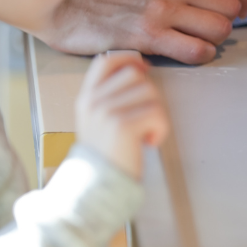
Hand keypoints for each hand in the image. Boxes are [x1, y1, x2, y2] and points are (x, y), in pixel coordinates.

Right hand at [36, 0, 246, 63]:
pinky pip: (197, 51)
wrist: (61, 1)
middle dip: (227, 20)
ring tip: (197, 39)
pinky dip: (201, 55)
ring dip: (214, 39)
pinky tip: (189, 51)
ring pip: (219, 29)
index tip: (241, 5)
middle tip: (210, 26)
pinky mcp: (149, 36)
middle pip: (230, 6)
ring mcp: (161, 9)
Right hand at [75, 51, 169, 179]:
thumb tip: (139, 69)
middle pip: (136, 75)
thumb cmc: (107, 155)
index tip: (143, 70)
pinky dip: (160, 129)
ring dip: (156, 115)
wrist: (98, 187)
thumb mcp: (98, 120)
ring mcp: (106, 112)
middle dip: (149, 96)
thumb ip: (111, 96)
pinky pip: (157, 112)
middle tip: (143, 119)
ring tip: (143, 134)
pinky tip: (148, 142)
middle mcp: (93, 102)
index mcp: (86, 98)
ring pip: (150, 93)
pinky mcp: (122, 125)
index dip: (128, 59)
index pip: (105, 61)